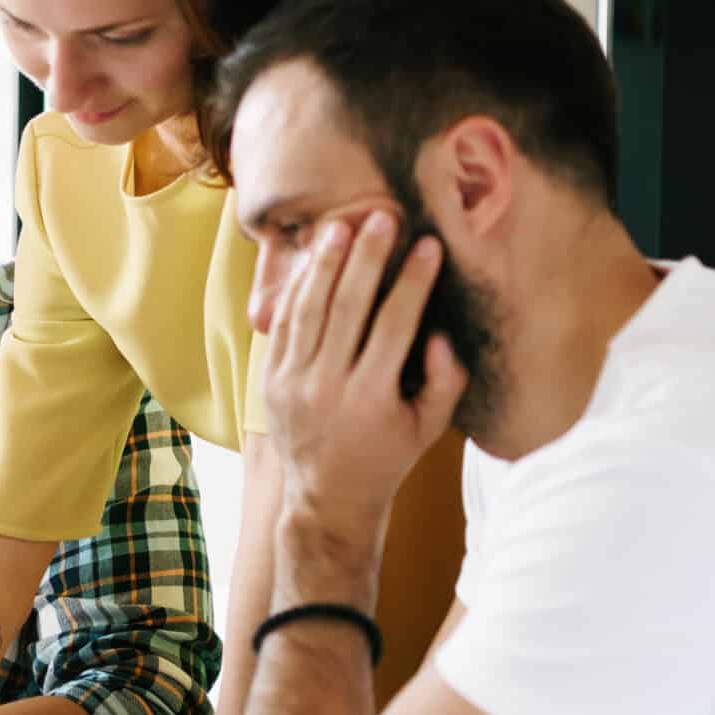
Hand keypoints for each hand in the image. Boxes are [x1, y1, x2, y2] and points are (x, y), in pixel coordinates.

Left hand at [262, 213, 466, 535]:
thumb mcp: (428, 428)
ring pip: (307, 309)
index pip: (395, 325)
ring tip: (339, 225)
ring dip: (323, 263)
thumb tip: (438, 332)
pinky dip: (295, 289)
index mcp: (370, 398)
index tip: (427, 246)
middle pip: (346, 307)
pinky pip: (283, 324)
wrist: (326, 497)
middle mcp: (326, 386)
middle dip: (365, 258)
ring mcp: (292, 381)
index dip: (412, 282)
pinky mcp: (269, 379)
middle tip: (381, 217)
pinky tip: (310, 260)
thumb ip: (445, 380)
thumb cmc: (386, 457)